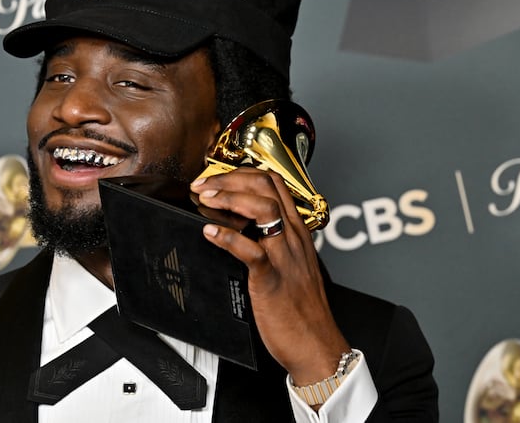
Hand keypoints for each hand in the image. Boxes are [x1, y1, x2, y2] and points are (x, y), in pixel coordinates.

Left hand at [190, 168, 349, 384]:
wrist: (316, 345)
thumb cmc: (301, 310)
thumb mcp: (291, 265)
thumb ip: (272, 243)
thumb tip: (239, 229)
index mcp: (297, 232)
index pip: (275, 184)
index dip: (242, 173)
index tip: (216, 178)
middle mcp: (292, 238)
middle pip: (267, 187)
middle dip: (231, 178)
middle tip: (202, 184)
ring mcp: (284, 257)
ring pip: (263, 209)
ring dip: (229, 198)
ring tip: (205, 199)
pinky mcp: (272, 279)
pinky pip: (251, 251)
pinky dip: (227, 237)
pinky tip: (210, 233)